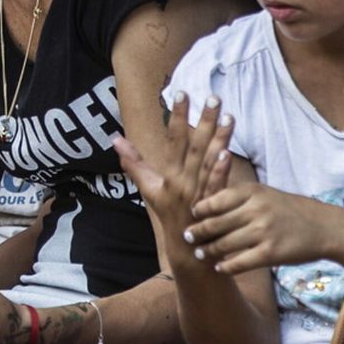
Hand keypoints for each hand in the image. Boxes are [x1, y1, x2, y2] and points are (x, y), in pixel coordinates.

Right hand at [113, 92, 232, 260]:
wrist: (187, 251)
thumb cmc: (170, 216)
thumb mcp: (148, 189)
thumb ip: (134, 163)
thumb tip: (115, 140)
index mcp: (168, 175)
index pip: (173, 139)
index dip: (177, 116)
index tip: (181, 92)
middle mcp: (181, 181)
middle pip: (192, 145)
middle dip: (202, 120)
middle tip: (212, 95)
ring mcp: (196, 194)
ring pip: (208, 161)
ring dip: (218, 138)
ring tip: (227, 115)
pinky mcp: (211, 206)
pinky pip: (215, 185)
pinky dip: (219, 170)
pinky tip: (227, 153)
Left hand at [184, 183, 336, 274]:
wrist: (326, 227)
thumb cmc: (289, 210)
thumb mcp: (264, 194)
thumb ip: (237, 197)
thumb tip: (202, 202)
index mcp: (251, 192)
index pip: (213, 201)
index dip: (198, 211)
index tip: (190, 216)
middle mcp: (256, 210)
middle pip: (214, 224)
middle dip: (197, 232)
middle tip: (186, 237)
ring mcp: (263, 232)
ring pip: (223, 245)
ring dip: (207, 251)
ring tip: (199, 254)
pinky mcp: (271, 253)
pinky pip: (239, 263)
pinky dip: (226, 267)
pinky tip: (220, 268)